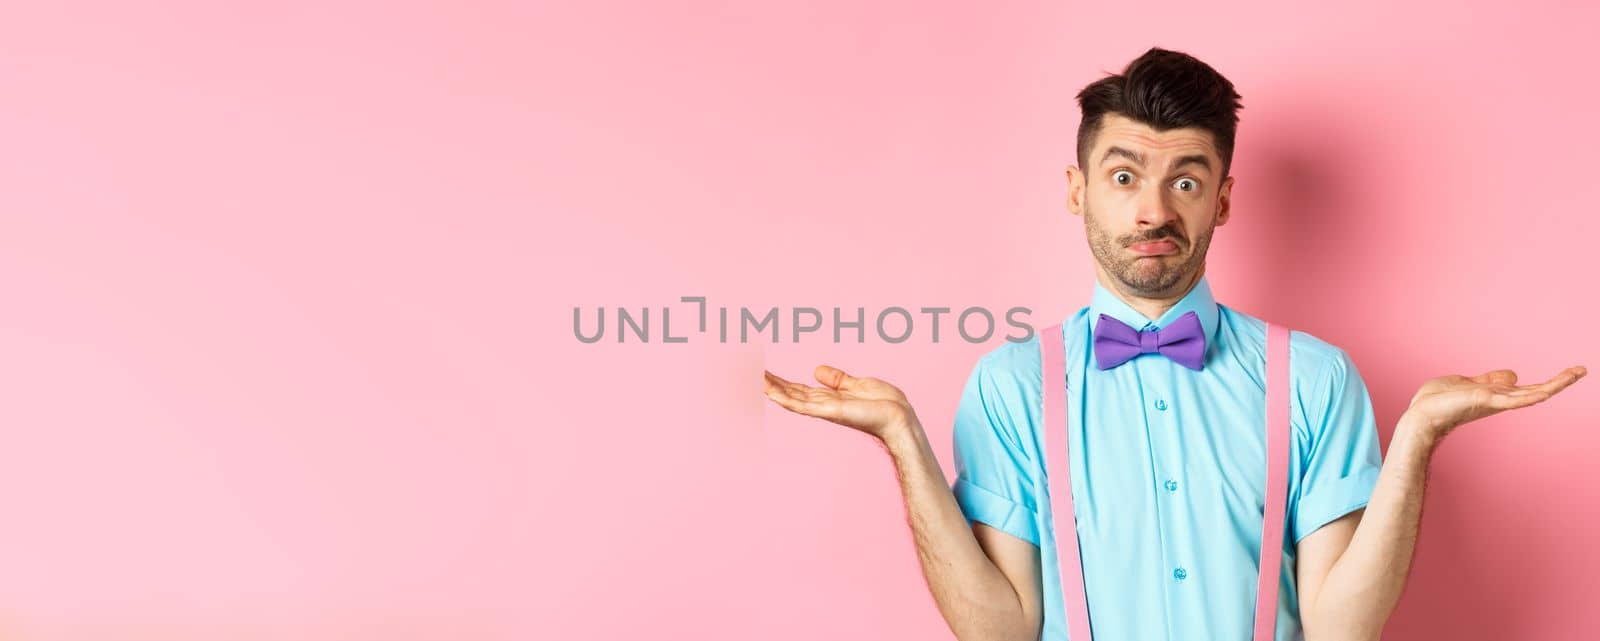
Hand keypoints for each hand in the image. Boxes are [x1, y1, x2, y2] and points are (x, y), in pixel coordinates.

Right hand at [762, 365, 916, 439]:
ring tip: (755, 377)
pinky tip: (770, 390)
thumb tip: (816, 369)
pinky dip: (784, 397)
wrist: (899, 416)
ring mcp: (824, 410)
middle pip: (791, 393)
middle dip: (772, 383)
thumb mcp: (857, 383)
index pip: (799, 389)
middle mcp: (823, 406)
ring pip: (791, 399)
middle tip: (752, 371)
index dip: (782, 381)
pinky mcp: (829, 411)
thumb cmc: (885, 403)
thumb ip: (837, 378)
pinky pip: (801, 404)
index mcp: (829, 398)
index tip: (765, 371)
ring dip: (772, 389)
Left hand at [1404, 365, 1585, 441]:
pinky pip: (1514, 399)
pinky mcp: (1485, 401)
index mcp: (1496, 396)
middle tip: (1583, 369)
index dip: (1548, 381)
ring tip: (1577, 372)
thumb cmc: (1437, 402)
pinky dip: (1531, 394)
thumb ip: (1490, 380)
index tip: (1569, 372)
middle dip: (1560, 381)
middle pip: (1537, 391)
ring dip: (1556, 384)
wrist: (1420, 417)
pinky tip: (1546, 390)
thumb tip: (1514, 374)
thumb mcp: (1467, 383)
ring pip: (1533, 394)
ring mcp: (1495, 402)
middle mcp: (1500, 401)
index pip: (1527, 388)